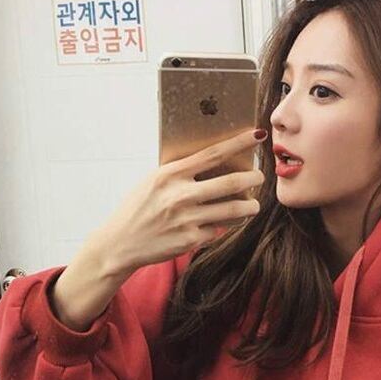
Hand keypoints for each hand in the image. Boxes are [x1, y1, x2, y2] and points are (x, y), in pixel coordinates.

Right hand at [94, 127, 265, 275]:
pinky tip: (224, 223)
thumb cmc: (138, 209)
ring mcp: (187, 218)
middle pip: (232, 182)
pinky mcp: (191, 239)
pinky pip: (219, 229)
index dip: (239, 143)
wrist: (120, 243)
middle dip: (253, 178)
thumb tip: (214, 163)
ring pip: (234, 210)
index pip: (213, 154)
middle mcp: (181, 195)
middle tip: (260, 177)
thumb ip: (180, 173)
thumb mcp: (153, 182)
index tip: (257, 135)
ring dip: (250, 206)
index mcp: (171, 174)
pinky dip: (225, 225)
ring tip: (253, 205)